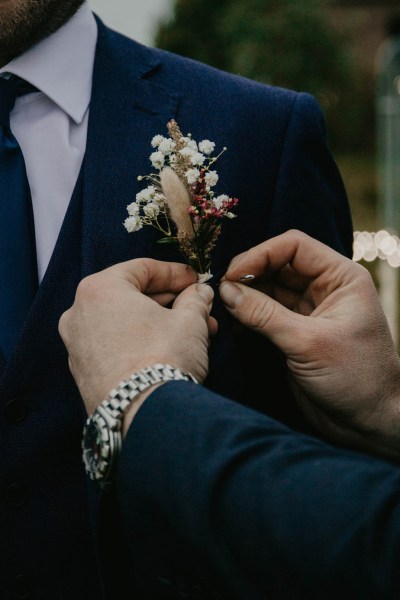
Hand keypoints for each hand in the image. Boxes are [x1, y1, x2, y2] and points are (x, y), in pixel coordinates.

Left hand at [59, 258, 216, 416]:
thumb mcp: (190, 321)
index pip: (142, 268)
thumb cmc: (163, 359)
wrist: (146, 417)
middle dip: (170, 301)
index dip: (175, 272)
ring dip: (160, 322)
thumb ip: (195, 300)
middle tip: (198, 306)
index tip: (195, 280)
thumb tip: (199, 294)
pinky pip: (115, 344)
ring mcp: (77, 345)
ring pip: (124, 321)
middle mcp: (79, 313)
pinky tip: (170, 349)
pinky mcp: (83, 372)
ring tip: (195, 332)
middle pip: (131, 295)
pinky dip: (141, 341)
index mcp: (100, 289)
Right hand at [219, 229, 399, 458]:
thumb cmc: (355, 379)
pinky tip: (233, 325)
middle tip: (221, 291)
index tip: (231, 274)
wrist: (368, 423)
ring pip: (268, 289)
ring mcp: (308, 311)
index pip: (294, 247)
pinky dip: (247, 316)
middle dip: (248, 275)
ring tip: (223, 308)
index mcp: (340, 278)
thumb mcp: (308, 343)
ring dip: (244, 296)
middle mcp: (324, 288)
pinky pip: (265, 314)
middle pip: (277, 265)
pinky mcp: (294, 333)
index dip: (260, 254)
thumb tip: (226, 291)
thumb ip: (265, 315)